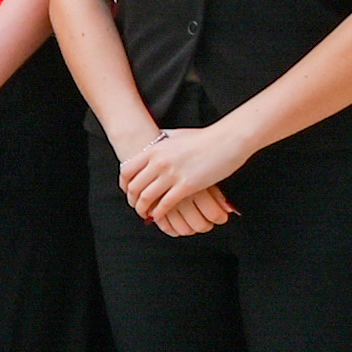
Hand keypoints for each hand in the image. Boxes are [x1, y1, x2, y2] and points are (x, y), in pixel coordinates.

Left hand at [118, 126, 253, 228]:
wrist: (227, 139)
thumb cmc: (204, 137)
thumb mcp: (176, 135)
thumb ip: (162, 141)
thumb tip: (155, 141)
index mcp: (154, 149)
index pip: (127, 171)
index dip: (125, 184)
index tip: (128, 192)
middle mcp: (159, 162)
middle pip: (134, 186)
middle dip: (133, 200)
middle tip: (136, 206)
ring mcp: (172, 174)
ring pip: (147, 197)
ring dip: (143, 209)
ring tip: (146, 214)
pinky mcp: (187, 185)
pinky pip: (165, 204)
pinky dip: (159, 213)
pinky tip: (158, 216)